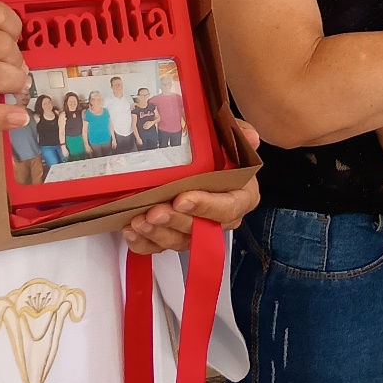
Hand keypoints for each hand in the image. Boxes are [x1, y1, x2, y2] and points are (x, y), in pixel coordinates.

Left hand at [123, 121, 262, 253]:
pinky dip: (144, 243)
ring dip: (158, 233)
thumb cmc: (217, 149)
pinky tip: (131, 232)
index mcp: (241, 196)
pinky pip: (160, 247)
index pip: (228, 207)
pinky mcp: (176, 236)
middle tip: (155, 212)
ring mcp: (198, 230)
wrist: (199, 156)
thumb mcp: (229, 135)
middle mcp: (222, 218)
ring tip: (139, 221)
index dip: (206, 206)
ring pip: (180, 241)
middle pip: (202, 229)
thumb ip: (240, 134)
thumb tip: (251, 138)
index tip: (183, 199)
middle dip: (176, 221)